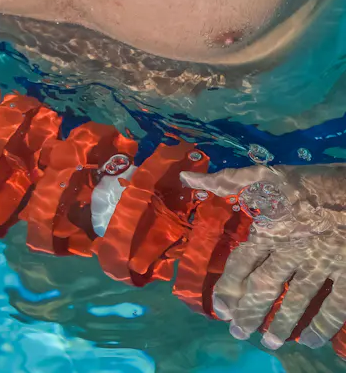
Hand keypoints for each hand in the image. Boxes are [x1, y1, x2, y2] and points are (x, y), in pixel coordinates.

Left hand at [181, 164, 345, 352]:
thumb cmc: (308, 179)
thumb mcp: (264, 174)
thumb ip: (226, 180)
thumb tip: (187, 178)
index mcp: (268, 230)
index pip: (241, 262)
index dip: (229, 285)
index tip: (219, 307)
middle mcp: (289, 252)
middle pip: (264, 287)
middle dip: (248, 311)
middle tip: (237, 332)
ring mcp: (319, 264)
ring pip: (296, 300)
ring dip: (281, 323)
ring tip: (269, 342)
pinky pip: (334, 306)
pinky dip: (322, 325)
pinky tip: (311, 340)